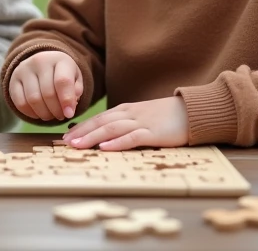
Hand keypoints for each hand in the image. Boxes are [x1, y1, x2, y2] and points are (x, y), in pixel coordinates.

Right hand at [8, 50, 82, 121]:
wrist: (42, 62)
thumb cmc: (62, 73)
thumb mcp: (75, 77)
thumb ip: (76, 91)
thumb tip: (70, 106)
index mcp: (59, 59)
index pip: (62, 81)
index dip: (66, 100)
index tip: (69, 114)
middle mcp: (40, 61)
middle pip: (48, 93)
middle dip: (56, 110)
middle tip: (61, 116)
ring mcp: (24, 70)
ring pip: (33, 100)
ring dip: (44, 114)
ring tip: (51, 115)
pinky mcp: (13, 80)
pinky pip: (20, 103)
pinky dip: (31, 113)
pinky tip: (38, 113)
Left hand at [62, 96, 189, 150]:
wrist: (192, 110)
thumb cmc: (167, 116)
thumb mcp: (143, 116)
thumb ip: (127, 123)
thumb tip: (108, 136)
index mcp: (127, 110)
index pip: (99, 118)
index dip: (82, 126)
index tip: (67, 136)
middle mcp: (131, 114)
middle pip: (101, 122)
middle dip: (82, 132)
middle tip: (65, 142)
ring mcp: (142, 122)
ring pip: (112, 129)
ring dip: (93, 137)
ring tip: (77, 145)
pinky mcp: (154, 133)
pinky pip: (132, 138)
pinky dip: (117, 143)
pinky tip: (105, 148)